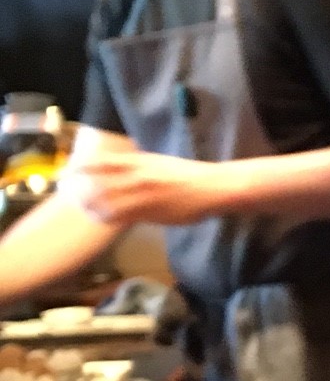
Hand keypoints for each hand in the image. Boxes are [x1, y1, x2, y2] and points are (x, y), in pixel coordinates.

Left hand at [67, 149, 224, 227]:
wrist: (211, 187)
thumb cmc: (186, 174)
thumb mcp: (156, 163)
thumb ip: (136, 167)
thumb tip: (119, 174)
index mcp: (138, 161)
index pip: (100, 162)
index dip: (79, 167)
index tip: (66, 173)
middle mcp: (137, 176)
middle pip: (98, 183)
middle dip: (80, 190)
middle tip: (69, 196)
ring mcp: (143, 195)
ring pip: (108, 203)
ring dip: (92, 207)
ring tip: (84, 210)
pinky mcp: (151, 212)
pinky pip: (123, 217)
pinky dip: (109, 218)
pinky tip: (103, 220)